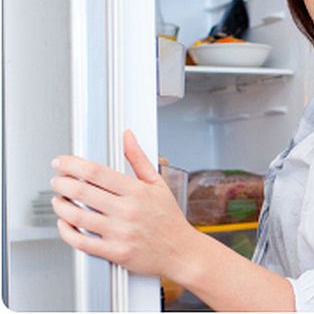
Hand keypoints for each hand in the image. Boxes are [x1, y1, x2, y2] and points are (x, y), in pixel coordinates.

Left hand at [50, 130, 195, 276]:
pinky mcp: (115, 252)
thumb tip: (128, 137)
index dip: (72, 165)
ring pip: (77, 217)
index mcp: (137, 191)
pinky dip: (66, 231)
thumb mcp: (158, 183)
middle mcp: (127, 211)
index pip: (96, 172)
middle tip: (57, 181)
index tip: (62, 162)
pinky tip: (65, 224)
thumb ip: (139, 159)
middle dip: (62, 183)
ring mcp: (120, 233)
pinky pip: (81, 242)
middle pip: (82, 192)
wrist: (180, 251)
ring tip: (58, 200)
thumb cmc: (168, 218)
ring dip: (60, 206)